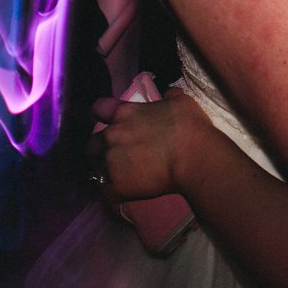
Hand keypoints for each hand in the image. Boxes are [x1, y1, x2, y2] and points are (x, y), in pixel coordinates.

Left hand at [90, 89, 213, 201]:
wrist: (194, 157)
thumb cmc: (189, 126)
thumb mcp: (180, 101)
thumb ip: (168, 97)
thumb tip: (167, 94)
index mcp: (124, 113)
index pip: (98, 109)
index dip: (102, 114)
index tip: (108, 119)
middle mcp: (111, 135)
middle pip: (92, 143)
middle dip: (102, 147)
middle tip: (117, 154)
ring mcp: (110, 162)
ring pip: (94, 167)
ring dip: (104, 170)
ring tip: (119, 176)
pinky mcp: (115, 186)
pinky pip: (104, 191)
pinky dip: (112, 191)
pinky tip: (122, 192)